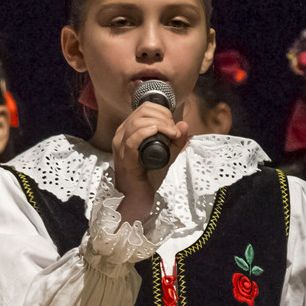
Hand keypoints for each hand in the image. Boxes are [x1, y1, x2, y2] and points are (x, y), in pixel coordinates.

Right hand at [111, 99, 188, 224]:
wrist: (138, 196)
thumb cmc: (148, 176)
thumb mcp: (167, 154)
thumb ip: (177, 140)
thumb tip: (184, 124)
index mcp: (128, 130)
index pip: (144, 108)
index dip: (162, 111)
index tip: (173, 124)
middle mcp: (122, 135)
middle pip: (141, 112)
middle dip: (163, 116)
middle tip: (174, 130)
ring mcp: (121, 146)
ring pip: (137, 122)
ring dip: (160, 124)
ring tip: (172, 133)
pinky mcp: (125, 158)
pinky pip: (133, 139)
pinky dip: (147, 132)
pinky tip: (158, 132)